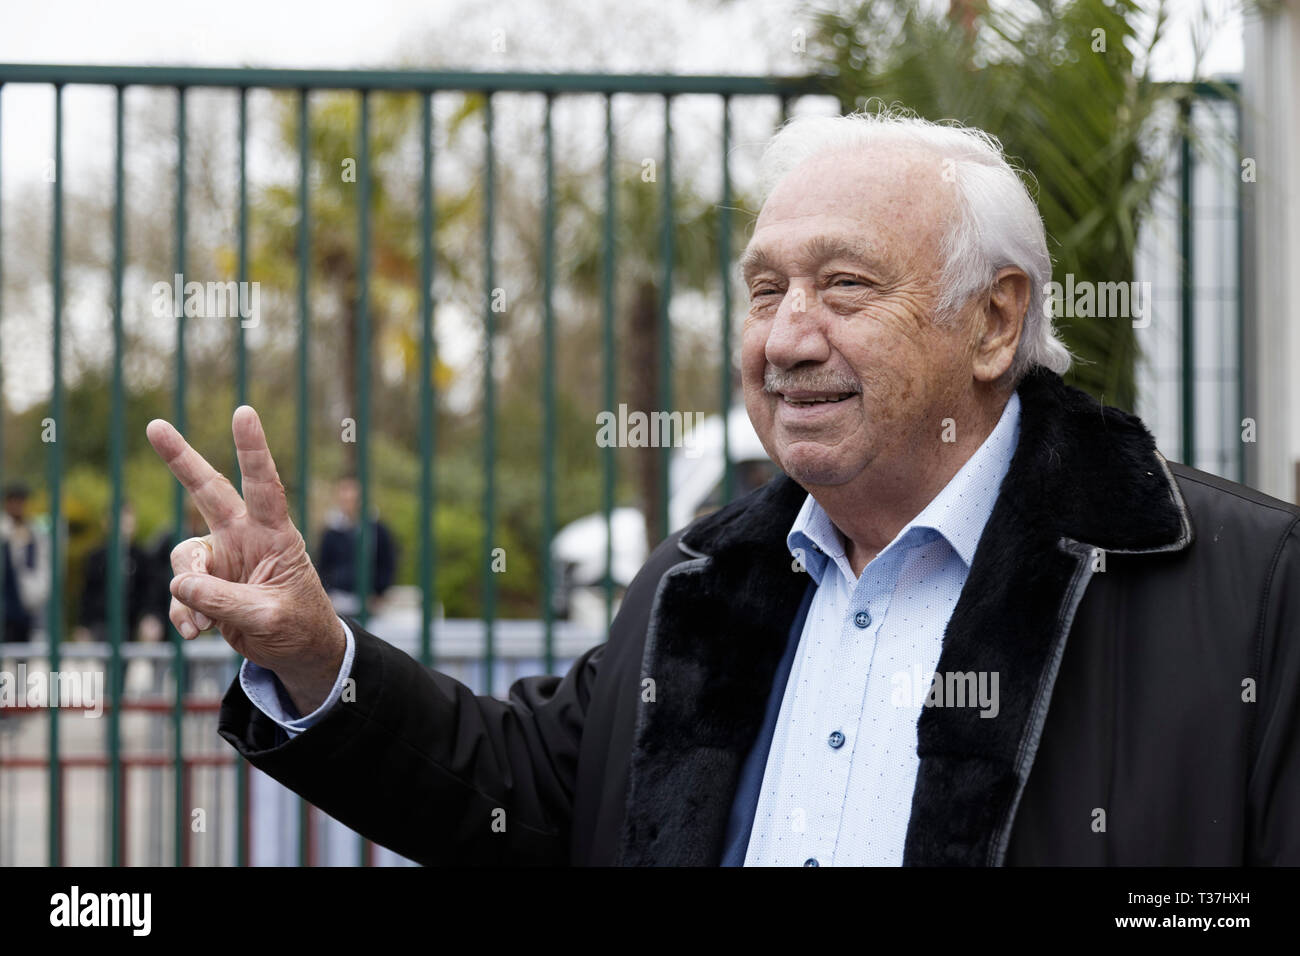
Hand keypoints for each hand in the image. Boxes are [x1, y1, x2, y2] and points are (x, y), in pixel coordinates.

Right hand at [145, 406, 345, 715]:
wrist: (295, 649)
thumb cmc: (296, 624)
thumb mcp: (268, 616)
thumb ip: (225, 600)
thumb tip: (180, 584)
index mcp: (274, 534)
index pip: (265, 485)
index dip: (253, 450)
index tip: (243, 412)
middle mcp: (245, 537)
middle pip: (208, 491)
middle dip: (181, 459)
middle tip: (154, 425)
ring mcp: (223, 557)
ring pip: (184, 558)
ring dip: (186, 594)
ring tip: (204, 625)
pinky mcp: (206, 582)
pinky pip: (180, 592)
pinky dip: (183, 613)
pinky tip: (198, 631)